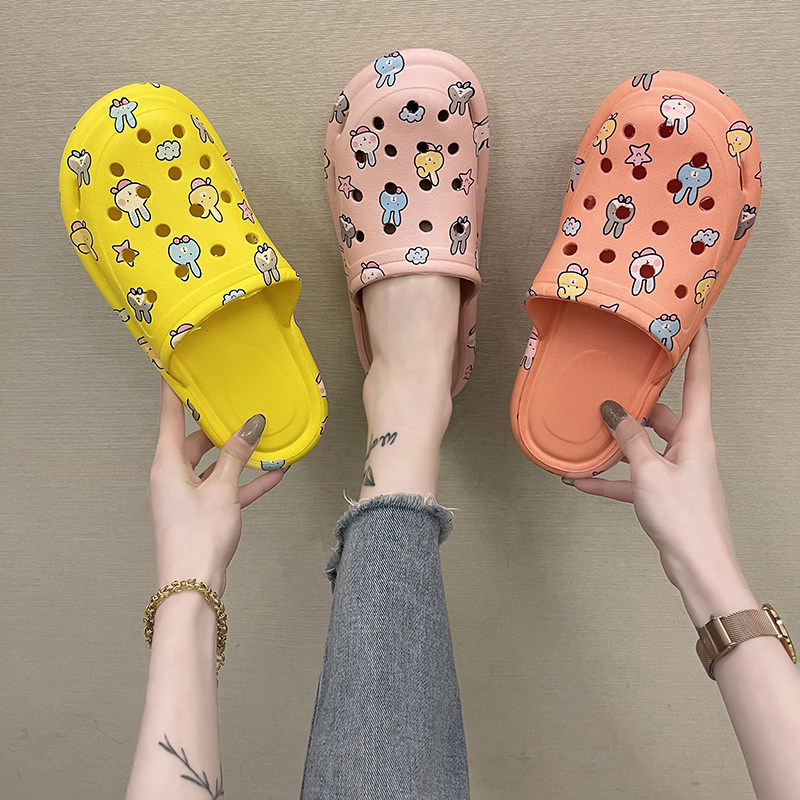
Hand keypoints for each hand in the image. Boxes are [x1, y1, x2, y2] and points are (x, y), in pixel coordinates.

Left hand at [147, 379, 283, 595]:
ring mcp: (185, 496)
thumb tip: (251, 425)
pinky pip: (223, 489)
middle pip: (194, 442)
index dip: (173, 392)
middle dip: (219, 428)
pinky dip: (243, 482)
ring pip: (212, 466)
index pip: (168, 417)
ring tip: (263, 440)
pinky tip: (272, 475)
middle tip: (238, 408)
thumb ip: (236, 455)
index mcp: (166, 465)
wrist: (194, 585)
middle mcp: (171, 477)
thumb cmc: (198, 536)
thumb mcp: (222, 490)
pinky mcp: (200, 512)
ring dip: (237, 457)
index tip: (176, 369)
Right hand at [572, 326, 742, 605]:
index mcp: (695, 434)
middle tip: (610, 387)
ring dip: (616, 444)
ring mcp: (676, 470)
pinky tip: (582, 478)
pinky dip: (611, 478)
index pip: (699, 380)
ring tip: (587, 434)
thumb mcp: (648, 472)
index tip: (694, 322)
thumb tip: (611, 409)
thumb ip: (628, 439)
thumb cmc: (684, 518)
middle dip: (633, 405)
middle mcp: (689, 447)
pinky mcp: (663, 493)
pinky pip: (632, 478)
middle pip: (661, 414)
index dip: (697, 349)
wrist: (697, 566)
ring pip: (643, 446)